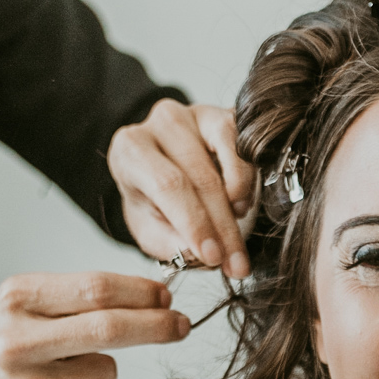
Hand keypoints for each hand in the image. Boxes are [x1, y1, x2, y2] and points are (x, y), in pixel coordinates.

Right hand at [0, 272, 189, 378]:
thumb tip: (150, 298)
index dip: (141, 292)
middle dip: (156, 326)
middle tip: (180, 325)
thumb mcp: (18, 307)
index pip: (96, 289)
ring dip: (101, 370)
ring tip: (61, 372)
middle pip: (109, 328)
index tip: (166, 296)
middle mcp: (18, 340)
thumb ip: (74, 300)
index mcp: (17, 299)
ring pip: (106, 372)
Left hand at [108, 100, 256, 278]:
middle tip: (236, 265)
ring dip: (239, 202)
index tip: (213, 257)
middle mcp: (161, 123)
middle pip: (201, 178)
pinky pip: (245, 144)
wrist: (160, 167)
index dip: (195, 223)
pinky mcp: (223, 114)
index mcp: (130, 150)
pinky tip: (242, 204)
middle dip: (223, 228)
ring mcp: (194, 113)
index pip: (168, 186)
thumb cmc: (153, 200)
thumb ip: (168, 242)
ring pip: (228, 156)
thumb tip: (196, 252)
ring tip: (238, 235)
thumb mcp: (149, 228)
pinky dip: (248, 179)